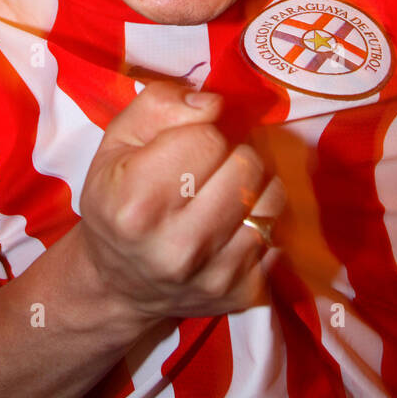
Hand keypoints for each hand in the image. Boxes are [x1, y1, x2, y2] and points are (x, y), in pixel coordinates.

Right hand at [78, 81, 284, 320]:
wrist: (118, 284)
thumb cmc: (116, 204)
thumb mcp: (117, 143)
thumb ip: (160, 106)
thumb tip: (214, 103)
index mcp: (138, 203)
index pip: (208, 139)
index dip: (201, 133)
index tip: (186, 147)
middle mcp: (179, 246)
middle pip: (247, 165)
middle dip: (231, 155)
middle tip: (209, 169)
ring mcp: (215, 275)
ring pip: (272, 197)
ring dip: (254, 186)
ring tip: (225, 192)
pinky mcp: (243, 294)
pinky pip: (279, 235)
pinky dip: (261, 222)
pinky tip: (232, 225)